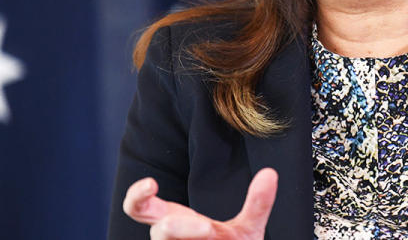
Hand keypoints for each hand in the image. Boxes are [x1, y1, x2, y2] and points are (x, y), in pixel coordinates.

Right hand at [123, 168, 277, 238]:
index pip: (140, 206)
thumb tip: (270, 173)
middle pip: (155, 232)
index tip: (152, 183)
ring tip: (214, 233)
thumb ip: (257, 204)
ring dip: (191, 238)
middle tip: (207, 227)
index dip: (137, 195)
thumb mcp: (248, 227)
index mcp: (175, 221)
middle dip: (173, 228)